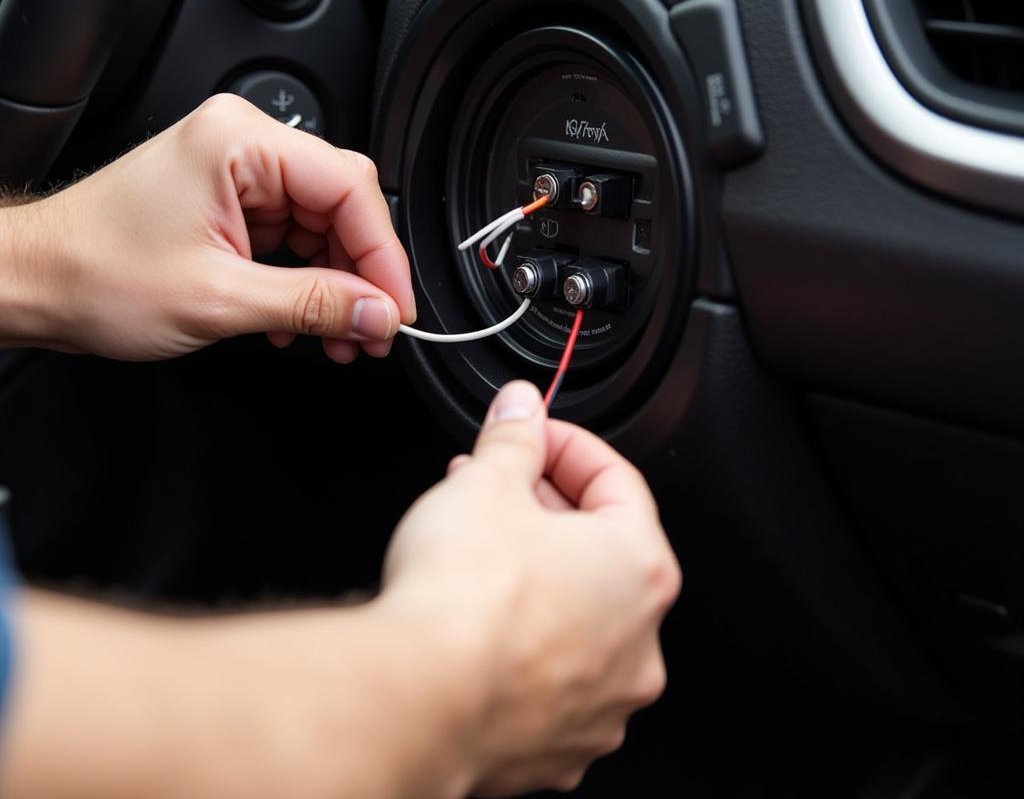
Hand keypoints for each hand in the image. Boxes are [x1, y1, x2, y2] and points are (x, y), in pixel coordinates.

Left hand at [7, 94, 414, 361]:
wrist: (34, 282)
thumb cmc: (95, 272)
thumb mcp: (219, 298)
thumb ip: (312, 304)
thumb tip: (377, 312)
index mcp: (240, 141)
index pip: (349, 188)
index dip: (383, 254)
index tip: (395, 307)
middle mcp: (243, 145)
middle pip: (342, 205)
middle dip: (362, 274)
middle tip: (373, 329)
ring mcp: (238, 173)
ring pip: (323, 226)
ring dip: (336, 286)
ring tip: (340, 337)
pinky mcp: (232, 201)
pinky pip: (293, 238)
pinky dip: (305, 282)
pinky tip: (301, 322)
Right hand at [382, 380, 681, 794]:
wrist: (418, 701)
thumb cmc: (466, 600)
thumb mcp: (487, 482)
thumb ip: (514, 436)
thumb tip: (521, 408)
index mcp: (640, 568)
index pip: (617, 481)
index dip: (566, 445)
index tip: (533, 434)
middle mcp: (637, 641)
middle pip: (597, 548)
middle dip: (541, 505)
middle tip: (495, 483)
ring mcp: (602, 700)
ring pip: (573, 614)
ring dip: (532, 571)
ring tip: (475, 541)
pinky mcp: (558, 744)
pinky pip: (547, 672)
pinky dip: (520, 638)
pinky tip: (477, 616)